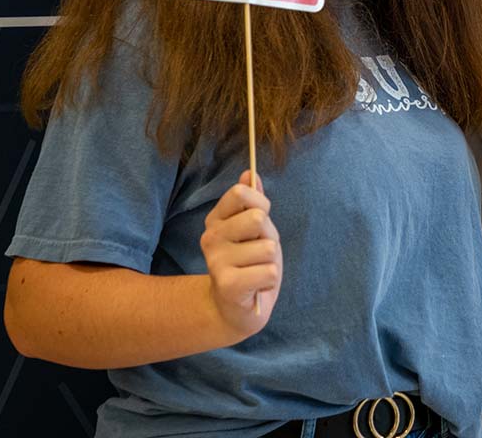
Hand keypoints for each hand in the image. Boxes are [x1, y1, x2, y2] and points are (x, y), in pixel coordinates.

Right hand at [200, 170, 282, 339]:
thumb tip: (249, 173)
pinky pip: (270, 271)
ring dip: (271, 262)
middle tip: (258, 252)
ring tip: (255, 271)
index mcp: (216, 220)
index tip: (258, 224)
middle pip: (258, 218)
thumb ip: (253, 202)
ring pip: (269, 248)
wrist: (236, 309)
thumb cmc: (249, 263)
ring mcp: (216, 261)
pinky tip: (256, 286)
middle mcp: (210, 238)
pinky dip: (270, 280)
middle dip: (269, 236)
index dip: (260, 205)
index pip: (240, 193)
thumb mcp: (255, 229)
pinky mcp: (228, 285)